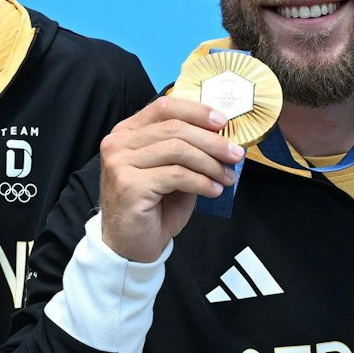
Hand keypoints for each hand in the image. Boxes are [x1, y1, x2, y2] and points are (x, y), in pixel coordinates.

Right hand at [97, 96, 242, 262]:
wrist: (131, 245)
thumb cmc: (153, 207)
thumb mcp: (172, 171)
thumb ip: (187, 150)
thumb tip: (222, 138)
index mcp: (127, 132)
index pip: (164, 107)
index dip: (196, 111)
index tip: (223, 122)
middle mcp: (118, 143)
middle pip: (174, 128)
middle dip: (212, 141)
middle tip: (235, 154)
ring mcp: (120, 163)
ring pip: (178, 150)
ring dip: (210, 163)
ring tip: (226, 177)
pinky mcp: (129, 185)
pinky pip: (176, 175)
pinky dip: (201, 182)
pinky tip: (213, 190)